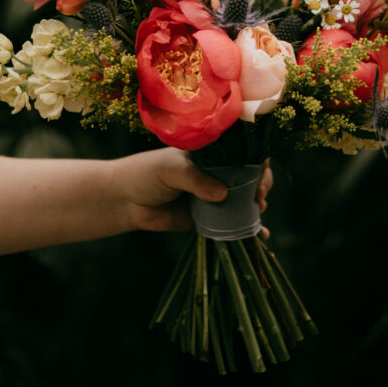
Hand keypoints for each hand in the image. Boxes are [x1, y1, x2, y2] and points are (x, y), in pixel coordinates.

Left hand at [112, 149, 273, 233]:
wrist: (126, 201)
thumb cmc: (146, 173)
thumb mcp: (171, 170)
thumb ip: (195, 180)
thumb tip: (223, 194)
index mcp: (211, 153)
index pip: (242, 150)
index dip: (256, 160)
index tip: (260, 172)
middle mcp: (217, 172)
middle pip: (250, 175)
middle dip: (261, 185)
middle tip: (258, 196)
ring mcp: (215, 195)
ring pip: (244, 199)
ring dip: (257, 206)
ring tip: (258, 211)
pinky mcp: (209, 217)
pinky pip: (232, 222)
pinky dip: (248, 229)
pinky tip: (260, 236)